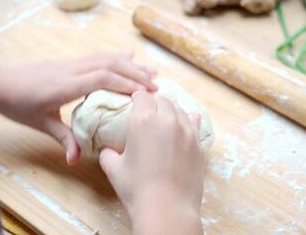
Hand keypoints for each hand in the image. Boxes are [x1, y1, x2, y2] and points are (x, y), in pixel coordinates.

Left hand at [0, 53, 156, 164]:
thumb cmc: (17, 103)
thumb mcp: (40, 124)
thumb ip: (63, 138)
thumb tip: (75, 160)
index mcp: (64, 85)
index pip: (101, 78)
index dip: (125, 83)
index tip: (144, 94)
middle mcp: (71, 70)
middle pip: (109, 64)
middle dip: (135, 73)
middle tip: (156, 85)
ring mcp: (70, 63)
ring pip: (105, 57)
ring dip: (129, 64)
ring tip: (150, 72)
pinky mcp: (69, 62)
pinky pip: (97, 57)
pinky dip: (115, 58)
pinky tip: (127, 57)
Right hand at [99, 91, 204, 234]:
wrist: (167, 209)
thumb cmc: (136, 188)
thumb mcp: (113, 168)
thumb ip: (107, 153)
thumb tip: (106, 149)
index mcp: (143, 120)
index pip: (141, 96)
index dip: (137, 96)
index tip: (134, 100)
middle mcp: (167, 120)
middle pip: (162, 100)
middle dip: (154, 102)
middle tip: (148, 109)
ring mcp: (187, 131)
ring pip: (180, 110)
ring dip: (171, 110)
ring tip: (165, 117)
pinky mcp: (199, 145)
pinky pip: (195, 124)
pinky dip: (188, 121)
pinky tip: (185, 125)